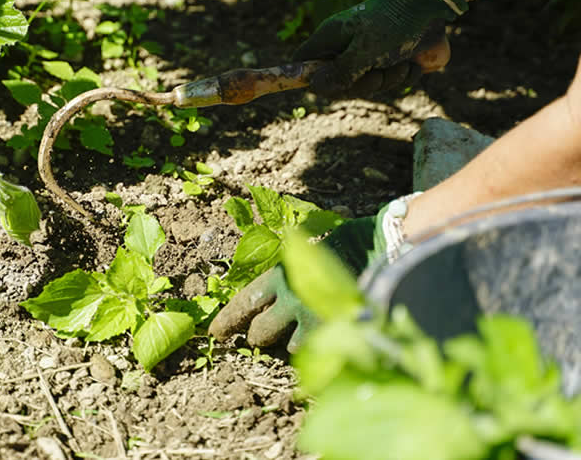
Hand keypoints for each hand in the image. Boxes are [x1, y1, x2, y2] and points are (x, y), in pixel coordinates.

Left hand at [208, 195, 419, 351]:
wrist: (383, 248)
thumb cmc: (347, 245)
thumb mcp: (308, 255)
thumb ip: (289, 276)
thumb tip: (270, 296)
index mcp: (280, 275)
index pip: (244, 303)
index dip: (228, 321)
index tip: (215, 334)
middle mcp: (291, 298)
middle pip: (260, 333)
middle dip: (259, 337)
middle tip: (261, 336)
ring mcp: (312, 318)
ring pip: (287, 348)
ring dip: (290, 345)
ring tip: (305, 333)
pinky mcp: (334, 333)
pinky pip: (317, 353)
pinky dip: (318, 350)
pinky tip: (327, 338)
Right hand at [297, 0, 465, 96]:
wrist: (432, 3)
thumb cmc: (394, 22)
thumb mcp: (365, 51)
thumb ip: (339, 72)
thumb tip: (314, 87)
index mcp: (330, 38)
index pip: (302, 61)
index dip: (310, 78)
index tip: (333, 86)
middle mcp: (343, 46)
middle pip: (336, 82)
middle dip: (362, 84)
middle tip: (379, 73)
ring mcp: (365, 52)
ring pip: (364, 83)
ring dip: (387, 80)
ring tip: (402, 64)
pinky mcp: (387, 57)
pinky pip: (386, 79)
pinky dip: (401, 76)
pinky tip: (412, 64)